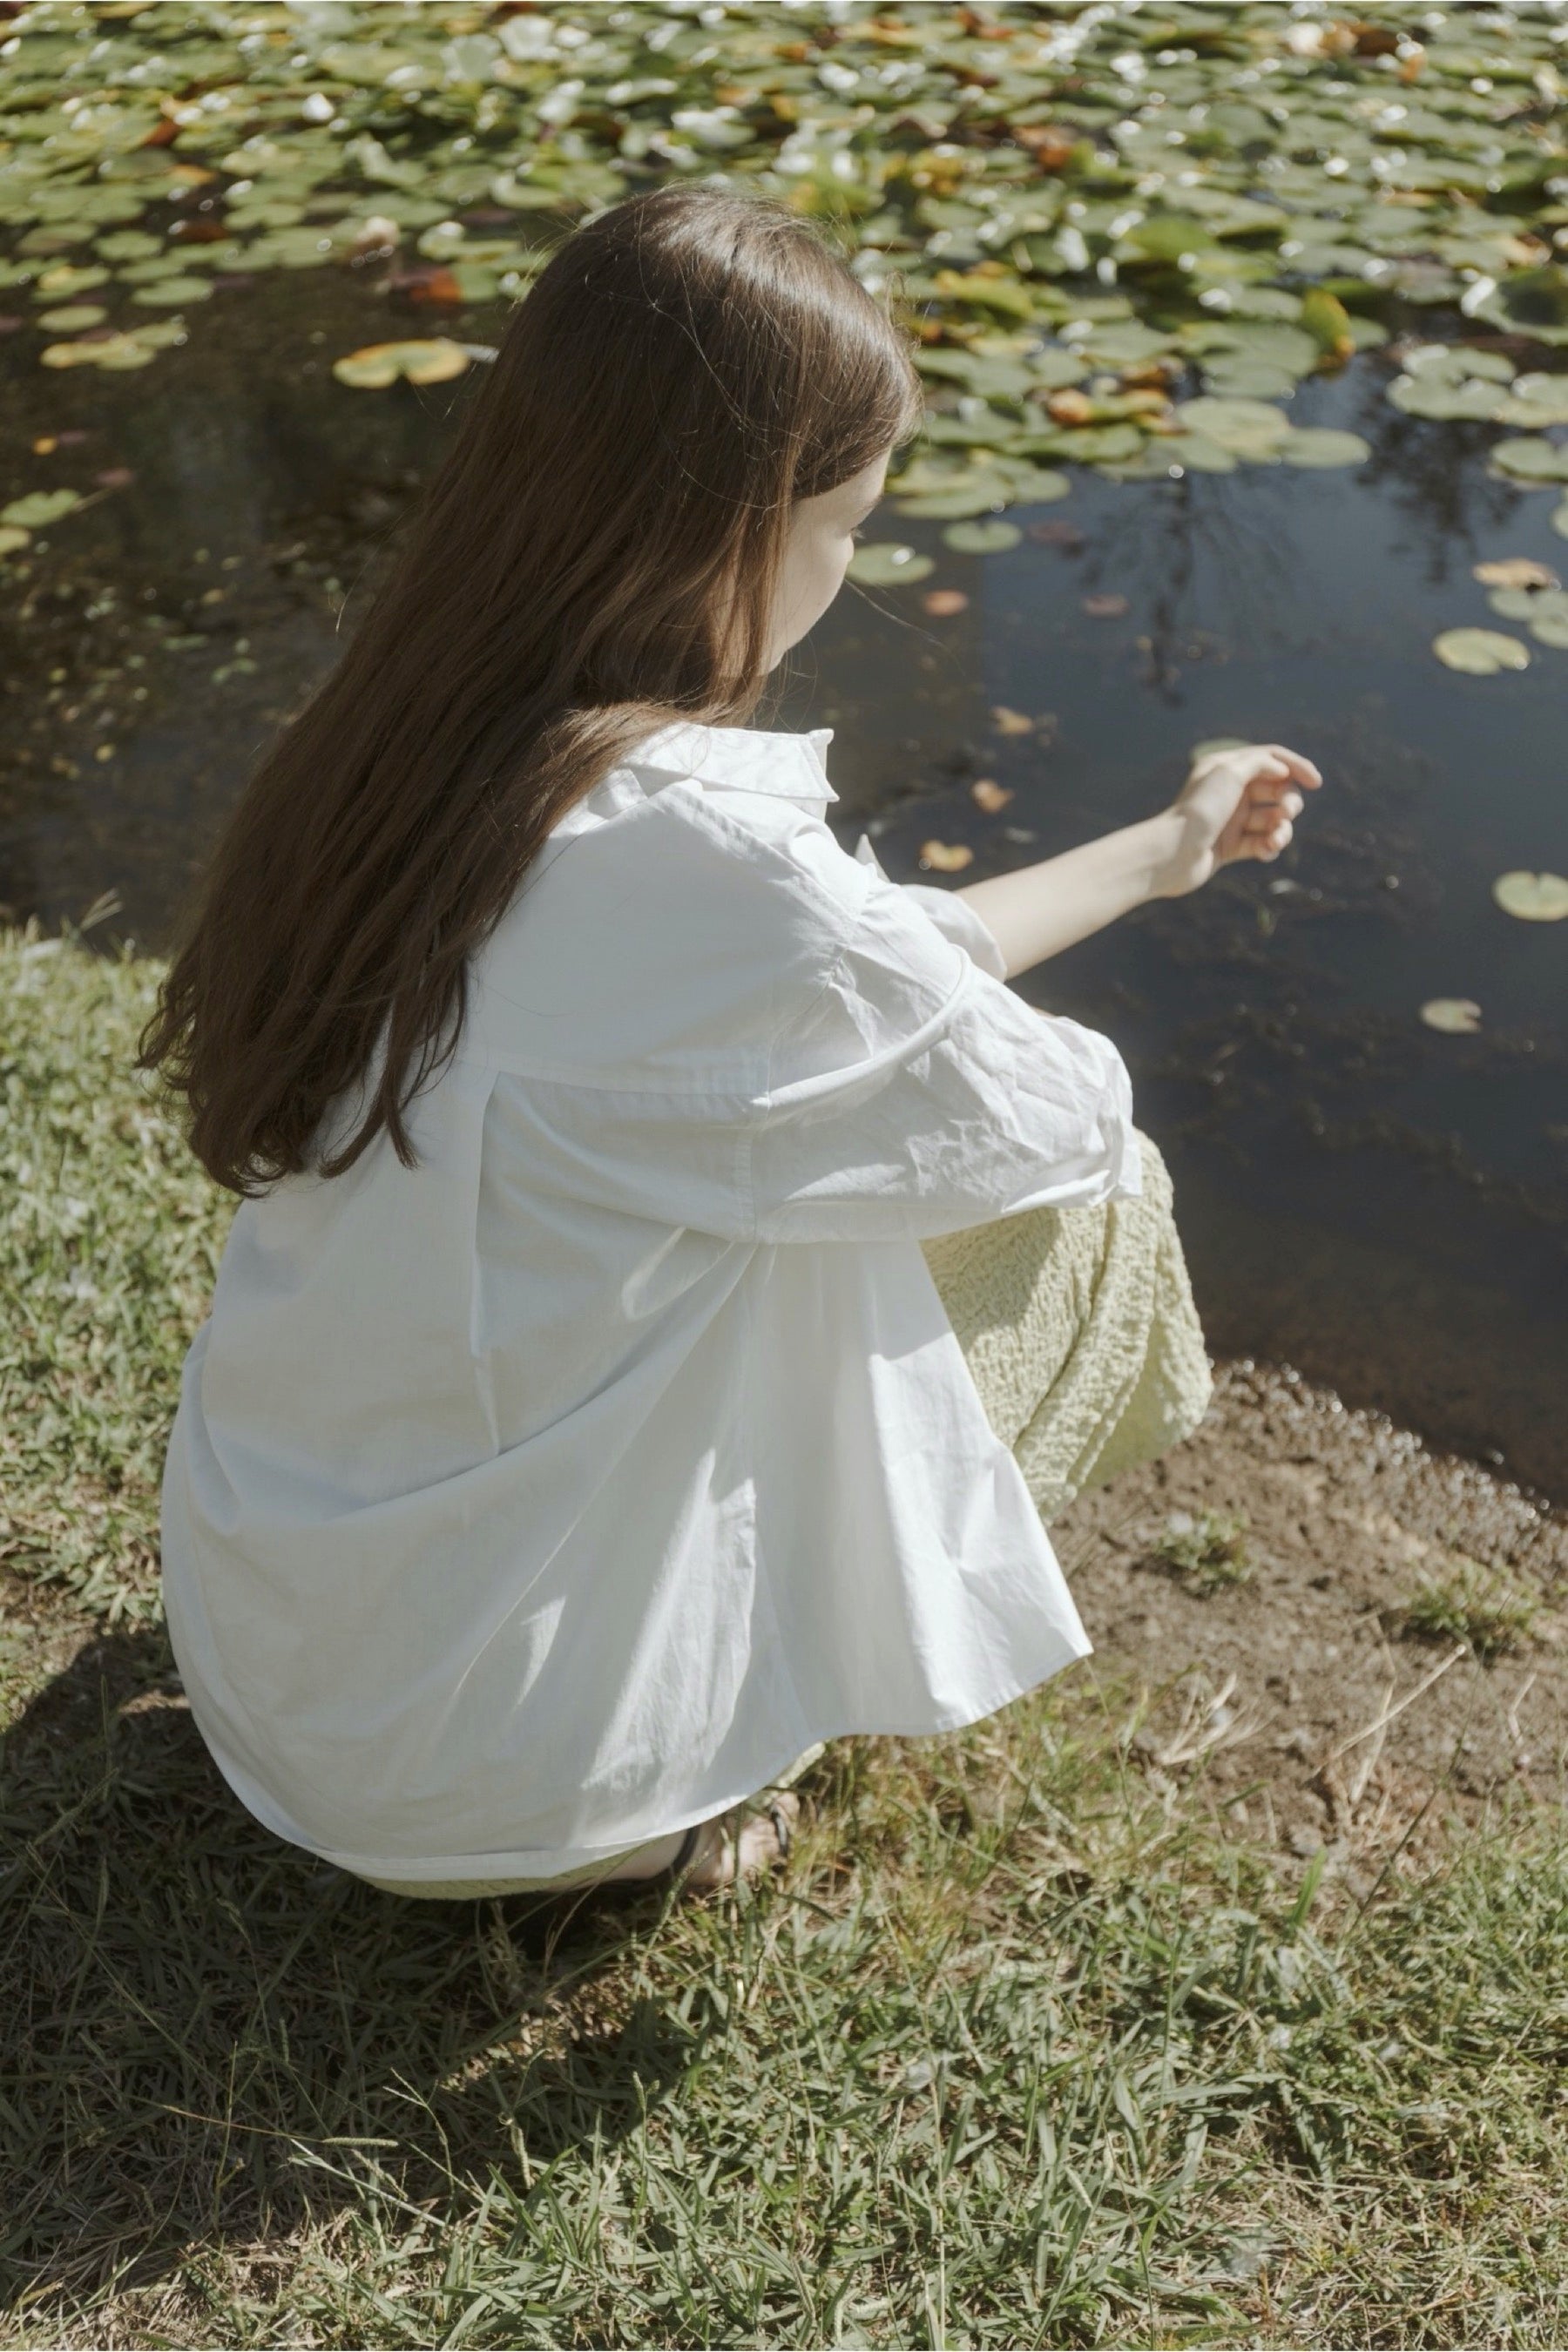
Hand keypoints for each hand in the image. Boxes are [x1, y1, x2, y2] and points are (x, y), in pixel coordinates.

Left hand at [1153, 741, 1322, 898]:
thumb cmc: (1200, 810)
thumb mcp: (1230, 773)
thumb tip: (1282, 769)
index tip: (1316, 782)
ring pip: (1272, 820)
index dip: (1296, 767)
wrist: (1171, 855)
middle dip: (1288, 802)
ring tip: (1275, 839)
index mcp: (1227, 767)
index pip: (1271, 758)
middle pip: (1277, 790)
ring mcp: (1231, 819)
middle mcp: (1230, 791)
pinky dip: (1269, 846)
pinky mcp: (1230, 846)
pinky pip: (1262, 843)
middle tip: (1285, 813)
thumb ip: (1261, 763)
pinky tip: (1265, 851)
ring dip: (1281, 829)